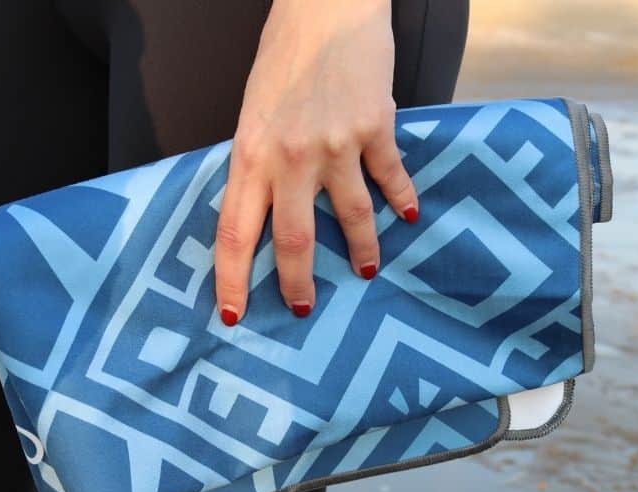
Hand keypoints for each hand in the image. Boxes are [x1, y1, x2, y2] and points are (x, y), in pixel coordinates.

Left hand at [214, 0, 416, 324]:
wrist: (327, 4)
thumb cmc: (283, 60)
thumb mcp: (251, 118)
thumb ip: (256, 168)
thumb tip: (262, 219)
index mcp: (250, 156)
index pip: (234, 234)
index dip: (232, 280)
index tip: (231, 315)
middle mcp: (290, 159)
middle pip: (293, 241)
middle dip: (298, 283)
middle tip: (302, 308)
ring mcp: (335, 146)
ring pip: (350, 219)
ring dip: (360, 251)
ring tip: (365, 271)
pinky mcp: (374, 127)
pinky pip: (390, 177)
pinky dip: (401, 200)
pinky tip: (406, 217)